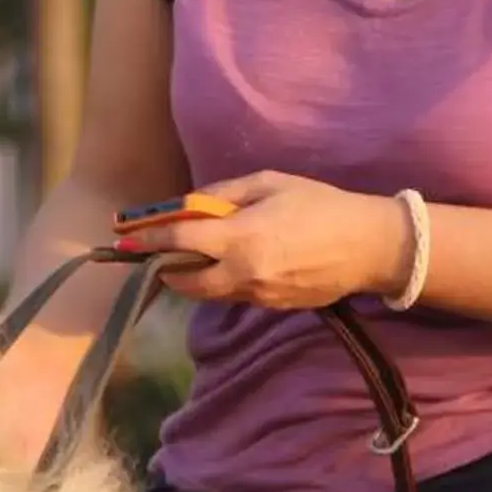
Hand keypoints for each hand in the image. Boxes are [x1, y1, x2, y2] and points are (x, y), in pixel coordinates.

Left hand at [113, 170, 411, 309]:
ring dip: (194, 277)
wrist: (369, 246)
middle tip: (159, 252)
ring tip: (197, 254)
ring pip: (208, 293)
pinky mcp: (272, 308)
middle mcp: (243, 274)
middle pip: (184, 281)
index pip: (178, 242)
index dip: (147, 240)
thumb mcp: (269, 183)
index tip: (122, 239)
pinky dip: (223, 282)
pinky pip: (235, 297)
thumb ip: (223, 195)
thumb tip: (188, 205)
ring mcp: (258, 296)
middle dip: (166, 268)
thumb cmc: (319, 205)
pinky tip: (235, 262)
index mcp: (240, 239)